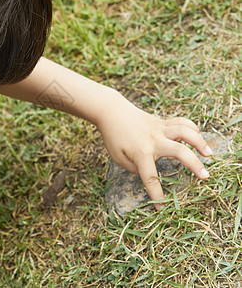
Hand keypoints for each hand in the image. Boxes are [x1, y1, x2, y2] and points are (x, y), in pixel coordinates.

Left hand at [97, 93, 211, 208]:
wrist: (112, 112)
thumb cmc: (114, 137)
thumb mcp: (118, 157)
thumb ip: (135, 168)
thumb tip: (150, 174)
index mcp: (140, 152)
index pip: (151, 177)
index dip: (157, 195)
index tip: (162, 208)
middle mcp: (154, 140)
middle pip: (179, 151)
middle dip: (194, 165)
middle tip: (205, 177)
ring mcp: (160, 129)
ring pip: (185, 131)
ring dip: (200, 142)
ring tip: (209, 154)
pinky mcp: (163, 122)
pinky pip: (181, 122)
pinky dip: (192, 128)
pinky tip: (198, 138)